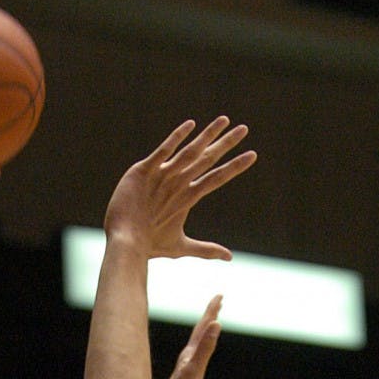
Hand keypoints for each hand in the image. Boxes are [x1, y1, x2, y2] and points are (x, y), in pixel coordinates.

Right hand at [104, 116, 255, 259]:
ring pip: (190, 151)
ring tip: (225, 120)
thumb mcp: (180, 247)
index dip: (235, 167)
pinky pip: (163, 152)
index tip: (253, 155)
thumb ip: (205, 250)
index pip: (217, 178)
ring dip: (207, 136)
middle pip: (208, 159)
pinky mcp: (145, 172)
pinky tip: (190, 125)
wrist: (126, 242)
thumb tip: (230, 258)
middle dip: (226, 144)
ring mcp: (163, 175)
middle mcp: (178, 182)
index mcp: (187, 196)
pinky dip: (176, 139)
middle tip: (244, 129)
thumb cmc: (149, 244)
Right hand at [157, 295, 221, 378]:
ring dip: (199, 334)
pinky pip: (184, 362)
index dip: (211, 311)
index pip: (205, 329)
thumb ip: (204, 349)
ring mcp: (186, 374)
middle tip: (216, 302)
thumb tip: (218, 324)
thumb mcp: (192, 372)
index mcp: (194, 357)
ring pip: (194, 348)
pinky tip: (186, 357)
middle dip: (208, 317)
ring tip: (203, 325)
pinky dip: (187, 353)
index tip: (220, 295)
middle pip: (202, 335)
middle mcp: (192, 363)